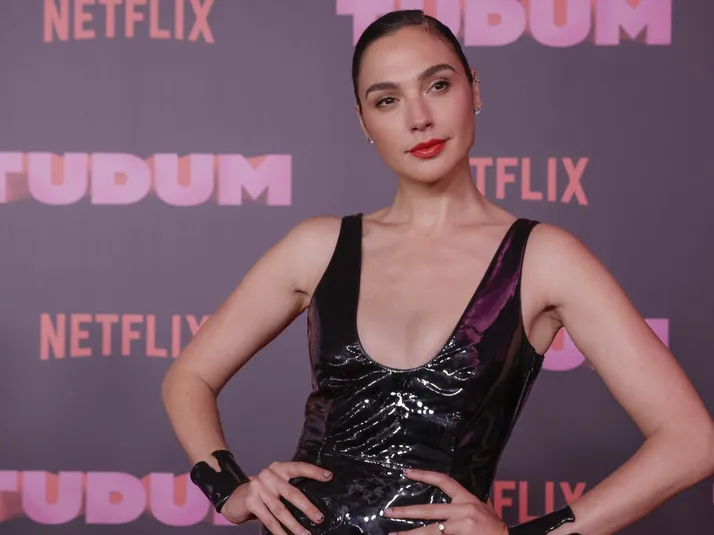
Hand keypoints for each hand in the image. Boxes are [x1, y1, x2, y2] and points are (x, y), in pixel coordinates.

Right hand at [220, 461, 331, 534]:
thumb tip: (315, 501)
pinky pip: (269, 520)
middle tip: (319, 518)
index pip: (299, 467)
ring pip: (281, 510)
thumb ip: (290, 486)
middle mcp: (268, 475)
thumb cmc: (263, 492)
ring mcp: (258, 488)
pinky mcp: (251, 502)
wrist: (235, 498)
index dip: (314, 472)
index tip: (329, 477)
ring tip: (305, 534)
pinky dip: (279, 532)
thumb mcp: (276, 484)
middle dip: (307, 507)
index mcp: (278, 468)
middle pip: (292, 493)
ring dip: (295, 525)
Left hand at [384, 468, 507, 534]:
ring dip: (410, 534)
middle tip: (387, 512)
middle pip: (428, 511)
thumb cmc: (495, 527)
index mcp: (467, 500)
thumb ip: (469, 500)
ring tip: (393, 534)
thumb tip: (452, 491)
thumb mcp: (484, 507)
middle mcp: (462, 512)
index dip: (424, 475)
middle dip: (406, 512)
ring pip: (430, 531)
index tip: (407, 472)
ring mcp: (461, 529)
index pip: (443, 482)